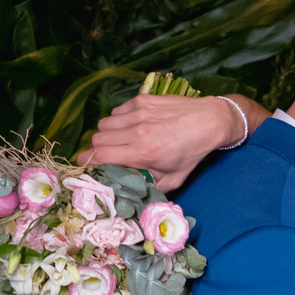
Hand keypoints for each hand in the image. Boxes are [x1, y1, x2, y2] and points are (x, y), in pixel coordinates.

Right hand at [77, 94, 240, 187]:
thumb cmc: (191, 152)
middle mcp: (136, 131)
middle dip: (98, 149)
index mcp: (142, 152)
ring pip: (104, 124)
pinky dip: (118, 120)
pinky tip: (131, 126)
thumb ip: (150, 187)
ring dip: (107, 134)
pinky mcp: (141, 100)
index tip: (86, 165)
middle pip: (97, 139)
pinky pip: (116, 111)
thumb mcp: (174, 179)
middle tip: (107, 155)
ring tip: (120, 140)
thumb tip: (131, 194)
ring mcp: (138, 112)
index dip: (87, 162)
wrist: (208, 121)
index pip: (100, 156)